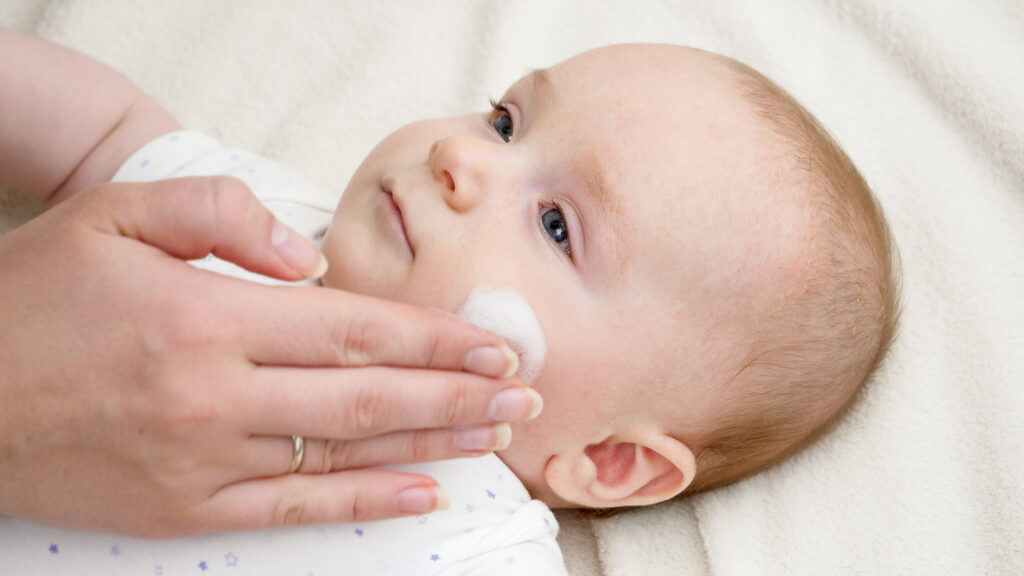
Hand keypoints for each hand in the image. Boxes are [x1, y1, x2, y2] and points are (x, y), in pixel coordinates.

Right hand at [0, 177, 540, 536]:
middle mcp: (218, 395)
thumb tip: (305, 256)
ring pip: (346, 452)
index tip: (493, 344)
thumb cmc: (34, 300)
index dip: (434, 338)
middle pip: (370, 394)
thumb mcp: (115, 216)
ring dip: (432, 443)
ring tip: (496, 437)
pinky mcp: (186, 509)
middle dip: (459, 395)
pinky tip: (420, 493)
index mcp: (208, 317)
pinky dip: (363, 501)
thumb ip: (219, 212)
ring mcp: (205, 461)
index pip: (354, 328)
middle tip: (523, 397)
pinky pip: (293, 507)